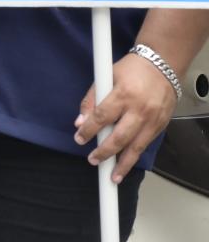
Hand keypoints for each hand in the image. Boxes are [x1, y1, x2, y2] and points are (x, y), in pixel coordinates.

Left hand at [75, 52, 177, 176]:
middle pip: (120, 137)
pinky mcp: (162, 125)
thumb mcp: (107, 76)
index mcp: (123, 94)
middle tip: (93, 160)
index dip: (89, 130)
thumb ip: (92, 99)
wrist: (162, 66)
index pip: (101, 117)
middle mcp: (140, 110)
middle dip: (105, 152)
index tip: (79, 138)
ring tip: (112, 176)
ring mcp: (153, 119)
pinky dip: (136, 155)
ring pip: (136, 147)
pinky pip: (146, 144)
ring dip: (123, 164)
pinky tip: (127, 163)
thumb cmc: (131, 69)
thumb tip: (80, 122)